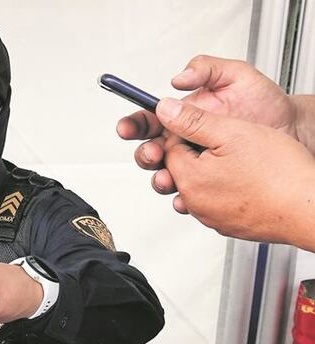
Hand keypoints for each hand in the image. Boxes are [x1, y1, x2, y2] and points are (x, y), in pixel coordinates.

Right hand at [116, 55, 294, 194]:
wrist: (292, 130)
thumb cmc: (266, 104)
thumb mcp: (237, 76)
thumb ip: (205, 69)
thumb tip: (177, 79)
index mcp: (185, 115)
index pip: (150, 120)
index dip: (133, 125)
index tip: (126, 128)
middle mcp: (186, 140)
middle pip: (150, 151)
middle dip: (145, 154)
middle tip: (153, 154)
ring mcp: (197, 163)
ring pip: (165, 175)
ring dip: (160, 179)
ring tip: (167, 178)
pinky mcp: (210, 183)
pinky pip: (189, 196)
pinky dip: (183, 199)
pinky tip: (185, 197)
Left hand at [158, 98, 314, 250]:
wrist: (307, 207)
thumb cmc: (278, 173)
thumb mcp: (232, 132)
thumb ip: (193, 120)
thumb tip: (165, 110)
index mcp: (189, 178)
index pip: (169, 147)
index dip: (187, 130)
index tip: (207, 124)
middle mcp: (194, 202)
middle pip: (181, 168)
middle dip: (198, 151)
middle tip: (228, 142)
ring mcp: (211, 217)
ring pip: (200, 186)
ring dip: (213, 171)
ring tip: (239, 161)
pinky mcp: (228, 224)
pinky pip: (218, 202)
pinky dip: (227, 190)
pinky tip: (246, 179)